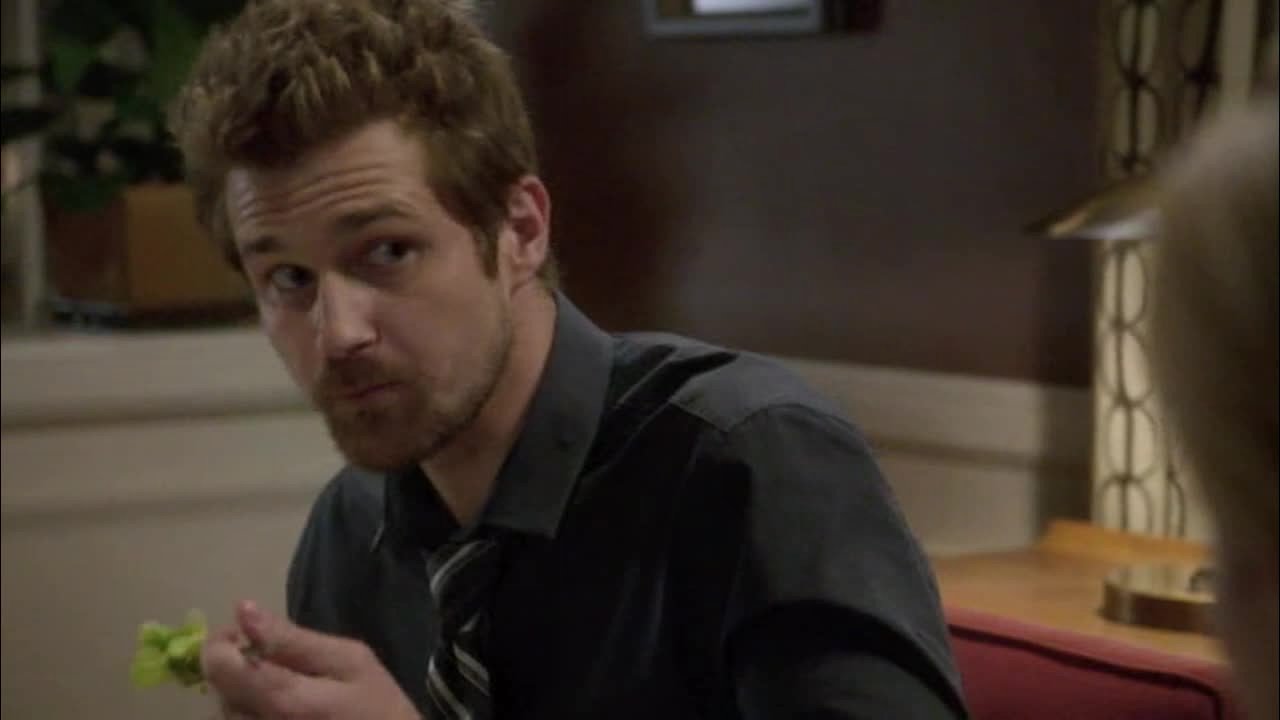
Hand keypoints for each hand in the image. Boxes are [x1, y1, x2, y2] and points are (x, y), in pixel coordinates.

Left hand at [202, 601, 419, 719]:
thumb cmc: (377, 706)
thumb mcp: (350, 661)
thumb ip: (293, 639)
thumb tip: (243, 610)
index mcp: (283, 701)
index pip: (219, 666)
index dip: (221, 642)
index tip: (246, 635)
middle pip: (219, 692)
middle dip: (240, 670)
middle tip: (278, 665)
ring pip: (228, 714)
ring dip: (246, 697)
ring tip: (286, 694)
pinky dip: (255, 714)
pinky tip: (286, 713)